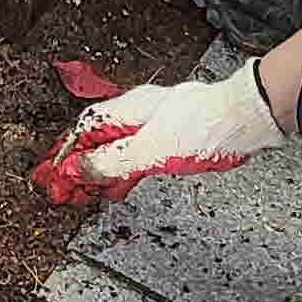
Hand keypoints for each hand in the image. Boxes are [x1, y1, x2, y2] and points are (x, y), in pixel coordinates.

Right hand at [33, 59, 282, 205]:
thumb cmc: (205, 126)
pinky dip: (122, 170)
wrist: (247, 118)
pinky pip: (137, 154)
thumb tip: (78, 167)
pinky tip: (121, 185)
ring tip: (86, 192)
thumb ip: (113, 160)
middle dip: (79, 163)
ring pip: (117, 146)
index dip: (66, 153)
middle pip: (99, 137)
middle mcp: (140, 112)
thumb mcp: (151, 150)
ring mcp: (158, 124)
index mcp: (130, 109)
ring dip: (99, 169)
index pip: (85, 130)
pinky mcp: (174, 137)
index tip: (53, 176)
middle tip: (64, 189)